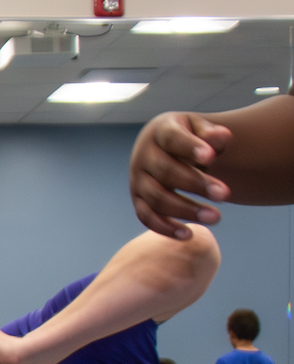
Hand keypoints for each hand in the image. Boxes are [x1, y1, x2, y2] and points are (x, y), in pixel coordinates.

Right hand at [130, 110, 232, 238]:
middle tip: (226, 195)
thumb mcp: (201, 129)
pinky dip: (165, 228)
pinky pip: (146, 217)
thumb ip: (211, 133)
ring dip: (186, 210)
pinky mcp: (138, 200)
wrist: (170, 149)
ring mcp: (137, 180)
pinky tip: (189, 235)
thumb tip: (222, 137)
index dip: (190, 148)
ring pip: (156, 198)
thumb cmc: (193, 139)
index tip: (212, 157)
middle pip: (165, 172)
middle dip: (196, 184)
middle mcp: (143, 155)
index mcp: (160, 131)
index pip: (172, 139)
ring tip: (216, 218)